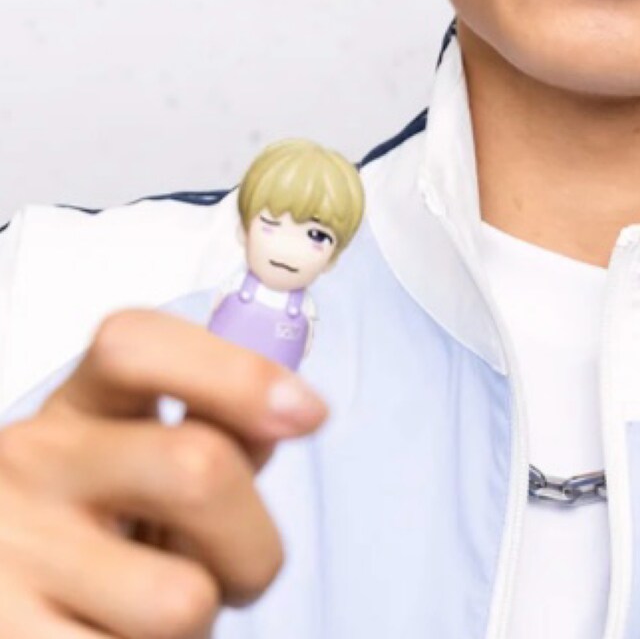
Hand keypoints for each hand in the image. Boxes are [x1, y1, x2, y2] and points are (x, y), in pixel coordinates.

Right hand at [0, 309, 326, 637]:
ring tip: (148, 608)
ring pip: (183, 601)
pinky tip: (112, 637)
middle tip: (235, 565)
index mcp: (79, 409)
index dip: (236, 371)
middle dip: (254, 539)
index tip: (308, 411)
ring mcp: (10, 552)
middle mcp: (35, 462)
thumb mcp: (139, 465)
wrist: (9, 604)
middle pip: (198, 467)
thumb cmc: (97, 531)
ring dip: (198, 619)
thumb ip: (215, 432)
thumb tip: (287, 410)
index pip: (139, 347)